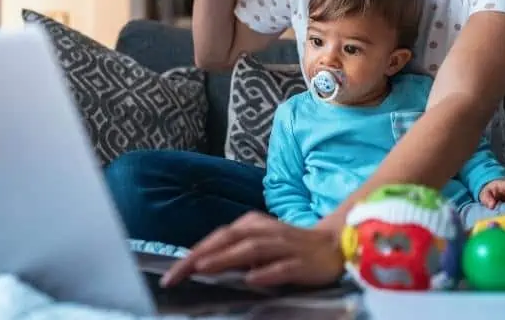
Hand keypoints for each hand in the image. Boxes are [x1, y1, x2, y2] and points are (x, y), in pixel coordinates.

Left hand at [161, 211, 344, 288]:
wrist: (333, 245)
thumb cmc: (288, 246)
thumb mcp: (259, 244)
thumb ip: (234, 252)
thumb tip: (202, 265)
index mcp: (251, 225)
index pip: (217, 237)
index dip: (193, 253)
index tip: (171, 274)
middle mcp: (264, 231)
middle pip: (228, 239)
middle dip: (200, 256)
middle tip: (176, 274)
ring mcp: (283, 245)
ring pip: (251, 249)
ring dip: (226, 258)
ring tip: (203, 268)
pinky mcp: (301, 262)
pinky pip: (283, 267)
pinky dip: (267, 271)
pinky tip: (252, 278)